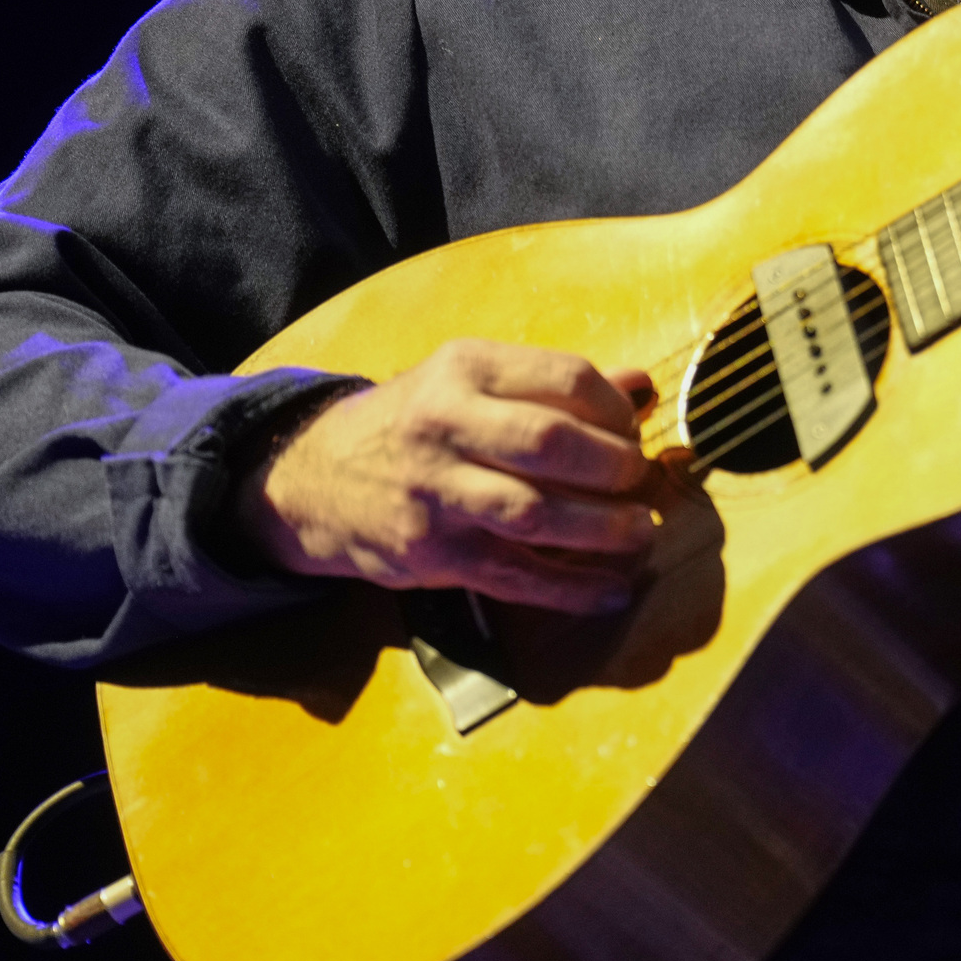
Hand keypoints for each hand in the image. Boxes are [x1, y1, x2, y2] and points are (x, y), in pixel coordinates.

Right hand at [237, 340, 658, 614]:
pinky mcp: (433, 555)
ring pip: (535, 512)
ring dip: (602, 530)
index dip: (616, 409)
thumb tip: (643, 387)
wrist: (316, 477)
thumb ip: (554, 386)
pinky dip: (571, 589)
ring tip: (641, 534)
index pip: (565, 378)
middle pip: (551, 443)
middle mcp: (446, 425)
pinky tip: (611, 591)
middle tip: (642, 482)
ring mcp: (436, 494)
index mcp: (465, 369)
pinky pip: (514, 576)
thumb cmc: (416, 422)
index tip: (634, 431)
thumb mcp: (472, 383)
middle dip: (614, 467)